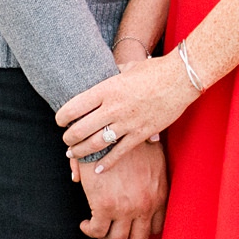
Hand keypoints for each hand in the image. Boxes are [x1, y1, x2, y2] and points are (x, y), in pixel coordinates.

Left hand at [57, 55, 198, 176]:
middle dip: (69, 138)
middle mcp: (113, 107)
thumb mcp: (128, 68)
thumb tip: (106, 73)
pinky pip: (119, 152)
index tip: (59, 121)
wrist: (180, 78)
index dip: (62, 116)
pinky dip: (107, 163)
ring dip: (82, 151)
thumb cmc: (154, 70)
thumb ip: (113, 74)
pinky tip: (98, 170)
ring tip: (74, 154)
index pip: (75, 106)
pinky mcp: (141, 134)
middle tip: (66, 141)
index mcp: (107, 89)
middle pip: (81, 129)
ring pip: (96, 143)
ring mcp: (127, 122)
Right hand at [77, 136, 165, 238]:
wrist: (107, 132)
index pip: (157, 226)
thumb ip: (154, 159)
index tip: (130, 225)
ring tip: (97, 228)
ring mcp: (126, 209)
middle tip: (112, 231)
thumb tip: (154, 146)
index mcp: (159, 194)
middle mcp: (145, 205)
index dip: (142, 229)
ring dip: (106, 238)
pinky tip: (85, 224)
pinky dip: (90, 230)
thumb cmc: (127, 138)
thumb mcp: (151, 149)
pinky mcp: (104, 207)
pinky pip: (97, 231)